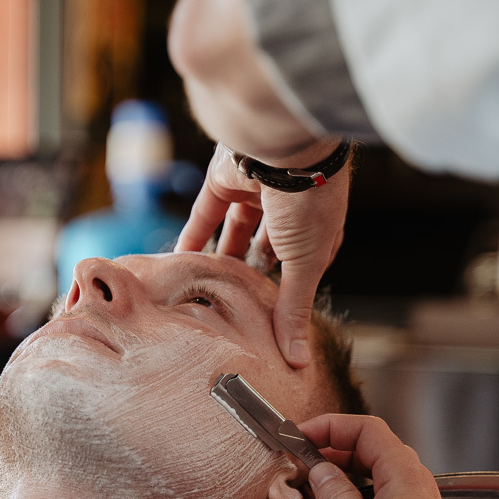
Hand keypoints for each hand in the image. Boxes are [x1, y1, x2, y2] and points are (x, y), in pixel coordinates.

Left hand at [174, 138, 349, 367]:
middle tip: (234, 309)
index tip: (271, 322)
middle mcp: (289, 210)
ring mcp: (257, 192)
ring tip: (206, 289)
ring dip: (222, 257)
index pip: (303, 267)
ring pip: (235, 231)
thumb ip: (294, 309)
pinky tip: (179, 261)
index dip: (289, 291)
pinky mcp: (225, 179)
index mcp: (319, 229)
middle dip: (253, 275)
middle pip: (268, 250)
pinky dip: (193, 236)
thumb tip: (297, 360)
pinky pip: (205, 214)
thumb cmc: (308, 199)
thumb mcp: (305, 262)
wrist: (283, 139)